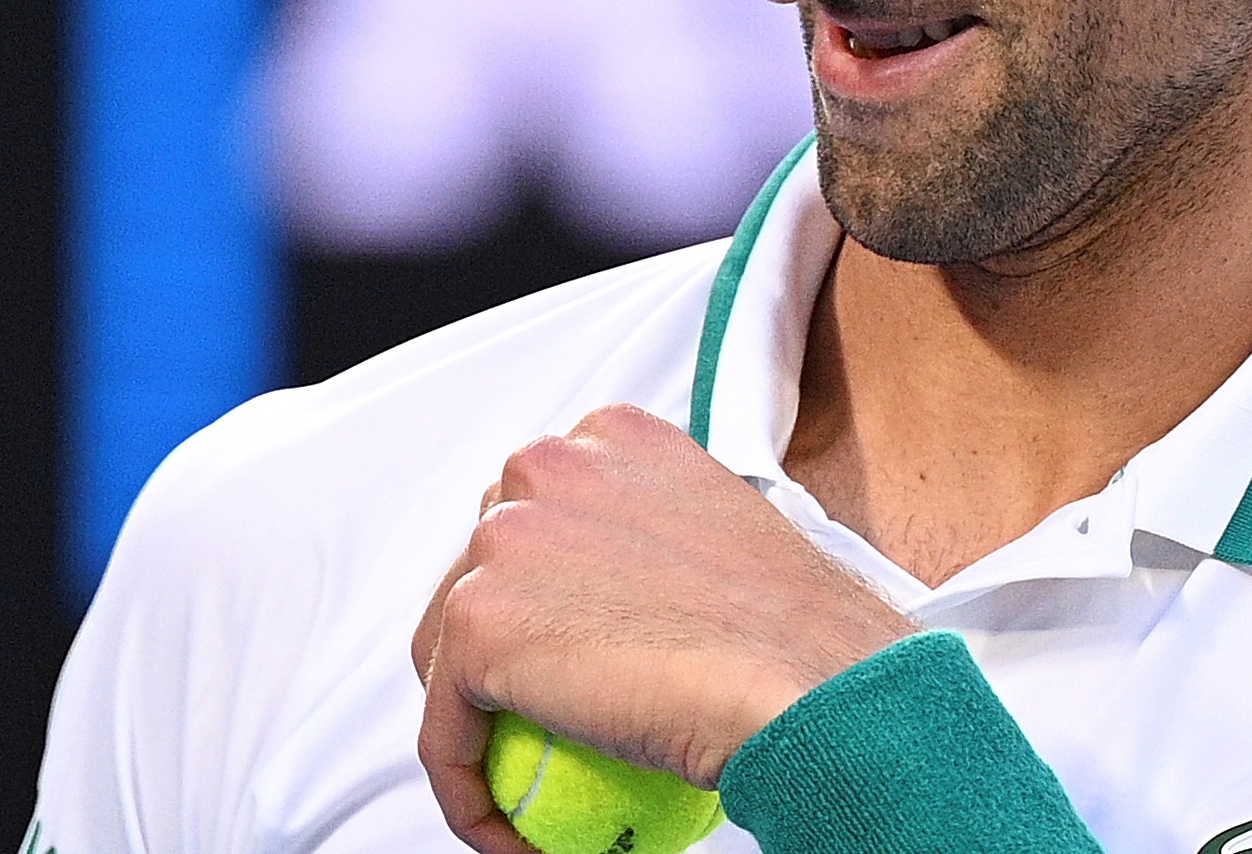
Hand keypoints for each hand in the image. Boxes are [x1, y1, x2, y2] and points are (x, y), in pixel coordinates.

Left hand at [412, 404, 918, 849]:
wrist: (805, 677)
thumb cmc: (792, 632)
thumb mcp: (717, 539)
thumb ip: (649, 541)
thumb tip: (627, 594)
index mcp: (610, 437)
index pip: (537, 514)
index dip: (541, 590)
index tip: (568, 655)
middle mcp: (547, 465)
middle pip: (479, 568)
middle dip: (498, 645)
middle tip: (544, 721)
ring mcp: (504, 537)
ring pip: (446, 648)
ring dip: (478, 717)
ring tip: (527, 780)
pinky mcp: (477, 621)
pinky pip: (445, 733)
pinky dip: (467, 791)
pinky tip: (512, 829)